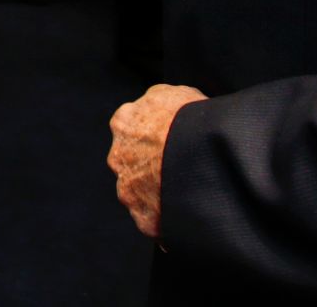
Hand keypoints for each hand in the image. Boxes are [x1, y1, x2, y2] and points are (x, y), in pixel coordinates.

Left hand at [107, 84, 206, 238]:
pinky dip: (168, 221)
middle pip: (132, 163)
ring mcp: (128, 190)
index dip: (150, 134)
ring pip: (140, 194)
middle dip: (149, 166)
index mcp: (123, 123)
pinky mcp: (144, 219)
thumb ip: (159, 102)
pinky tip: (187, 215)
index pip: (129, 128)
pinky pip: (155, 222)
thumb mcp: (174, 93)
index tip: (166, 139)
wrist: (198, 151)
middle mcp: (118, 157)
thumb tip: (162, 107)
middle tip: (177, 167)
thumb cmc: (189, 118)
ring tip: (186, 192)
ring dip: (157, 194)